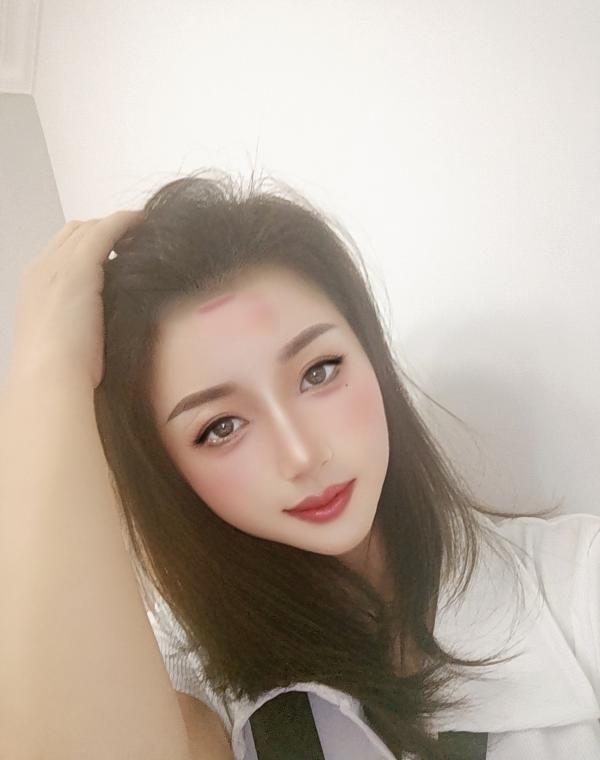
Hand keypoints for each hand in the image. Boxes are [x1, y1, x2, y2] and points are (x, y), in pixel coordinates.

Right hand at [8, 210, 143, 389]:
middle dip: (102, 231)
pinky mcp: (79, 268)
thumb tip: (105, 319)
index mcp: (34, 286)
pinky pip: (106, 230)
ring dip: (114, 225)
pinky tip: (145, 221)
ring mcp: (57, 266)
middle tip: (134, 238)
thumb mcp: (67, 338)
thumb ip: (80, 319)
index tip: (116, 249)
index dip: (90, 244)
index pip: (62, 249)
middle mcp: (41, 269)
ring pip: (88, 228)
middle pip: (74, 232)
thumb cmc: (62, 372)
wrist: (49, 379)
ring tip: (142, 231)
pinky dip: (125, 221)